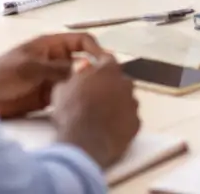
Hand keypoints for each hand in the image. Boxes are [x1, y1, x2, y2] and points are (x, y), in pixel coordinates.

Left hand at [0, 33, 103, 118]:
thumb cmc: (2, 72)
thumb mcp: (31, 67)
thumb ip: (57, 68)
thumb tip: (84, 69)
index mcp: (52, 44)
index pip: (82, 41)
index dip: (96, 49)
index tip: (106, 63)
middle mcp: (57, 59)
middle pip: (85, 61)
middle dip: (97, 69)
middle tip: (110, 83)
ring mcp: (55, 78)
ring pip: (80, 80)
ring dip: (89, 86)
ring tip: (102, 96)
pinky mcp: (52, 95)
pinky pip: (71, 95)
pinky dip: (79, 99)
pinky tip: (86, 106)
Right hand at [49, 54, 140, 168]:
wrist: (85, 143)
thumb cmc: (72, 112)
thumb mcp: (62, 88)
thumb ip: (74, 76)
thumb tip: (78, 73)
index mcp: (108, 69)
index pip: (105, 57)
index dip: (96, 59)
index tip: (90, 62)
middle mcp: (125, 83)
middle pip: (118, 79)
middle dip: (107, 84)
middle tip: (93, 92)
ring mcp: (133, 105)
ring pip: (125, 99)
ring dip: (115, 102)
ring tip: (99, 113)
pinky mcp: (136, 124)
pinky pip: (128, 118)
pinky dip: (120, 120)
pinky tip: (107, 127)